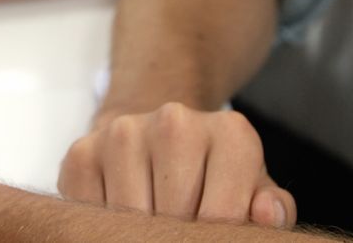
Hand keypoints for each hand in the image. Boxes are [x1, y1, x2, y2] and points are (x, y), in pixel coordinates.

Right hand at [58, 103, 295, 227]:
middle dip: (177, 238)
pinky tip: (122, 216)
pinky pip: (90, 213)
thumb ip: (270, 207)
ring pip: (130, 219)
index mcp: (230, 133)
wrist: (156, 137)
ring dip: (139, 233)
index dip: (212, 240)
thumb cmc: (212, 177)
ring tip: (153, 224)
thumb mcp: (250, 190)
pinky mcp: (83, 151)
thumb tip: (266, 214)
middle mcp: (175, 121)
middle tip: (178, 233)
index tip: (205, 238)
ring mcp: (124, 133)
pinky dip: (105, 227)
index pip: (222, 215)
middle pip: (175, 218)